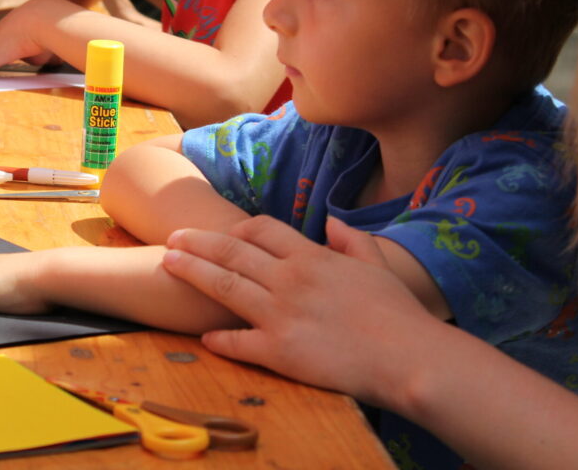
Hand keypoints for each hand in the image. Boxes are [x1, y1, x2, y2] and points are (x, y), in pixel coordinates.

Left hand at [162, 215, 434, 406]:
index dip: (236, 229)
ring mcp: (280, 314)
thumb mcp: (377, 265)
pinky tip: (203, 337)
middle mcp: (289, 279)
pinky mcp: (280, 351)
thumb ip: (352, 240)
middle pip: (231, 252)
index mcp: (311, 257)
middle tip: (171, 238)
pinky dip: (219, 339)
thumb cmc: (399, 314)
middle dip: (197, 243)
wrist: (410, 357)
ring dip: (192, 273)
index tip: (221, 232)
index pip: (262, 229)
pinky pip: (239, 342)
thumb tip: (333, 221)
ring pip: (224, 286)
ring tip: (167, 264)